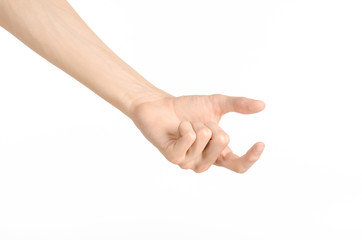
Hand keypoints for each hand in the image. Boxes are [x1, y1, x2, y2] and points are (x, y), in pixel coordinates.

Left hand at [131, 94, 265, 172]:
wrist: (160, 105)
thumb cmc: (188, 108)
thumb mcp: (217, 104)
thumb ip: (239, 105)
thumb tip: (262, 105)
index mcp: (217, 154)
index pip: (238, 165)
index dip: (251, 158)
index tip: (260, 143)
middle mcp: (204, 162)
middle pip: (223, 144)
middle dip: (212, 124)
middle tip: (199, 122)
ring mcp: (188, 162)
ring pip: (205, 139)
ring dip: (196, 123)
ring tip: (187, 124)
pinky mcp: (174, 157)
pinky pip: (189, 139)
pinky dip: (185, 126)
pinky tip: (178, 127)